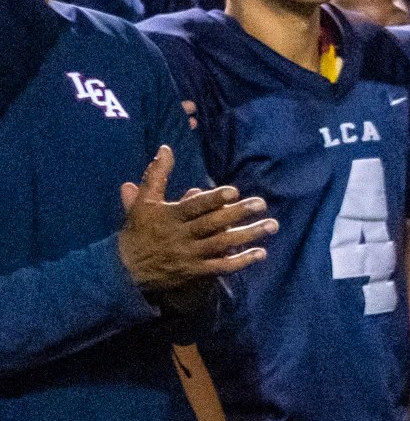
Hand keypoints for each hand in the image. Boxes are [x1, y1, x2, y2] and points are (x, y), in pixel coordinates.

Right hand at [115, 146, 273, 296]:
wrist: (126, 270)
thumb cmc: (139, 230)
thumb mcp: (144, 202)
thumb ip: (156, 175)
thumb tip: (166, 148)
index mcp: (169, 216)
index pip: (193, 207)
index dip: (212, 199)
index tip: (233, 191)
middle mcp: (180, 235)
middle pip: (212, 224)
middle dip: (237, 214)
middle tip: (261, 204)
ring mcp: (190, 255)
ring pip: (222, 244)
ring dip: (249, 235)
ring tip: (272, 225)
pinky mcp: (196, 271)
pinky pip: (221, 267)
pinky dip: (242, 261)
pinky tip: (261, 253)